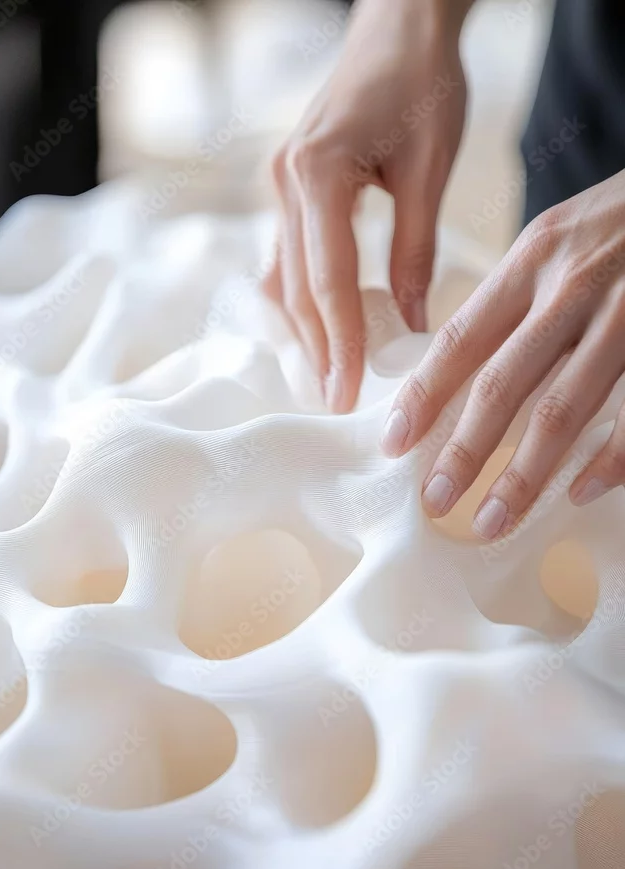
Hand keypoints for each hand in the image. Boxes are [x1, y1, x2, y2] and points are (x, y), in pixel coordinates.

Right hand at [263, 0, 469, 412]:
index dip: (339, 342)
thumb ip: (415, 250)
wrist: (398, 25)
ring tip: (327, 380)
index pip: (328, 280)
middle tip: (336, 404)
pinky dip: (304, 299)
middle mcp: (287, 182)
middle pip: (299, 288)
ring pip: (287, 277)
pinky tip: (316, 333)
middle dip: (318, 349)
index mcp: (319, 174)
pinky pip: (289, 257)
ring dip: (307, 332)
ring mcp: (281, 185)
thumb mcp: (430, 168)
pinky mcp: (289, 188)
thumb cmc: (422, 82)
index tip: (347, 393)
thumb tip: (410, 325)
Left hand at [381, 170, 624, 537]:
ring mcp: (624, 314)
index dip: (424, 394)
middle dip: (463, 450)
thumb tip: (463, 365)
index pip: (461, 337)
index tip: (393, 442)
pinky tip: (579, 492)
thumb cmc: (622, 222)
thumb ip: (518, 296)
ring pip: (563, 407)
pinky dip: (609, 459)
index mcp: (533, 260)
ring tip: (493, 519)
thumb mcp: (559, 239)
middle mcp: (572, 286)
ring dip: (524, 474)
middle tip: (435, 500)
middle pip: (503, 382)